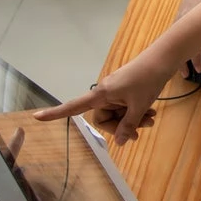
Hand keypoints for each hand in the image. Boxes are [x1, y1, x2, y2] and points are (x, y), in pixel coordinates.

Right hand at [33, 58, 169, 144]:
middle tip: (142, 129)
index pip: (74, 107)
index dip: (56, 114)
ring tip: (151, 118)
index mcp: (101, 94)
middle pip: (104, 118)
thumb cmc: (148, 79)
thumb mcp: (139, 106)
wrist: (164, 58)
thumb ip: (128, 125)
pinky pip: (125, 106)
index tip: (36, 117)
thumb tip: (118, 142)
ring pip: (118, 113)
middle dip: (122, 126)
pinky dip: (136, 111)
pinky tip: (151, 112)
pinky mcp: (126, 88)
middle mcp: (105, 92)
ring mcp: (116, 90)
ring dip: (133, 119)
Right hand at [177, 0, 200, 77]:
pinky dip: (177, 43)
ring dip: (178, 54)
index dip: (196, 62)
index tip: (200, 71)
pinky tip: (179, 50)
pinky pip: (176, 33)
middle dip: (182, 62)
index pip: (192, 49)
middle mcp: (183, 22)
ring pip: (175, 42)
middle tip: (186, 75)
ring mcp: (179, 18)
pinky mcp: (179, 15)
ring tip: (181, 67)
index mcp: (194, 24)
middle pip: (179, 48)